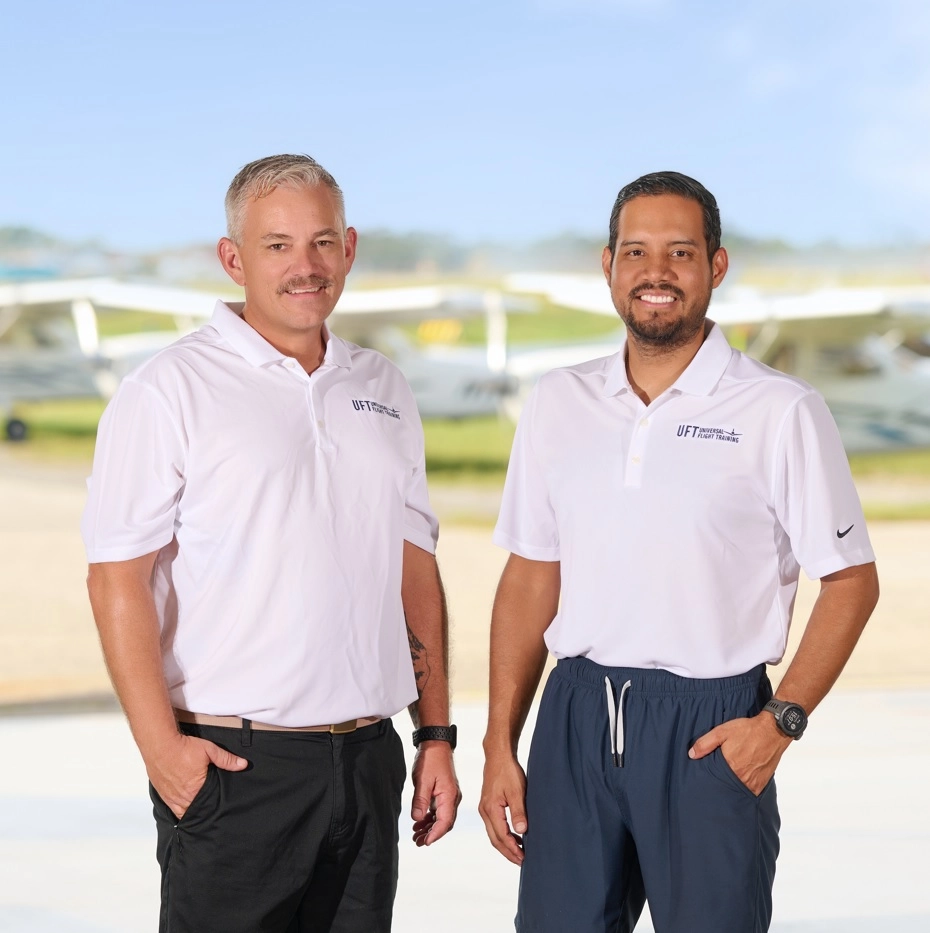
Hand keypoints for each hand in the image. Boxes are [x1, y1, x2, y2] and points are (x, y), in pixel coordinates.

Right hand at [145, 732, 247, 818]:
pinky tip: (186, 808)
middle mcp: (183, 797)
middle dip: (204, 810)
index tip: (220, 806)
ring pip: (184, 812)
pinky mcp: (163, 795)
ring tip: (201, 810)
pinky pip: (173, 810)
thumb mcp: (209, 750)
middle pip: (196, 810)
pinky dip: (180, 810)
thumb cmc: (183, 748)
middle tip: (211, 807)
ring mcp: (172, 798)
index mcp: (196, 789)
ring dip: (192, 811)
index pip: (209, 804)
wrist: (160, 745)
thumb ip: (226, 759)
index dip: (215, 806)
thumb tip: (243, 765)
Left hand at [410, 742, 460, 845]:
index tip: (425, 842)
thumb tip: (418, 818)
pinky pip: (438, 810)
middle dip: (431, 834)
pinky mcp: (444, 792)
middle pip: (444, 823)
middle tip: (417, 841)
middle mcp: (452, 797)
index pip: (444, 822)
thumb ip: (420, 801)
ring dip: (429, 827)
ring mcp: (448, 795)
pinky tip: (420, 821)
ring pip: (441, 817)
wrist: (435, 742)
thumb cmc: (431, 758)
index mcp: (449, 795)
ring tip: (416, 834)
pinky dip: (430, 817)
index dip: (435, 834)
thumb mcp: (422, 780)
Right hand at [479, 749, 526, 864]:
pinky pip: (494, 826)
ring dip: (505, 845)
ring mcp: (484, 808)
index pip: (502, 836)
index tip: (523, 858)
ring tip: (519, 853)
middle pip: (495, 839)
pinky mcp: (488, 805)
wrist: (498, 756)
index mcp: (490, 809)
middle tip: (521, 861)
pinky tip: (514, 837)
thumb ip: (518, 812)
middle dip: (508, 852)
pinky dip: (503, 835)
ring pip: (493, 834)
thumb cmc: (507, 770)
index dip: (513, 849)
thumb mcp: (517, 791)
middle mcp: (484, 811)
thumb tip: (522, 831)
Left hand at [688, 713, 792, 795]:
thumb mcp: (722, 732)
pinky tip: (739, 782)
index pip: (715, 781)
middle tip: (714, 784)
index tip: (704, 781)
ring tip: (726, 783)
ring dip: (732, 788)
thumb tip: (691, 754)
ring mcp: (754, 782)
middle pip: (727, 787)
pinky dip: (744, 788)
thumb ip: (705, 743)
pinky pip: (750, 791)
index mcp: (731, 767)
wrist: (773, 731)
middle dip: (720, 785)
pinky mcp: (763, 783)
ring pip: (739, 791)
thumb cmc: (748, 730)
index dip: (709, 780)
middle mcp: (743, 778)